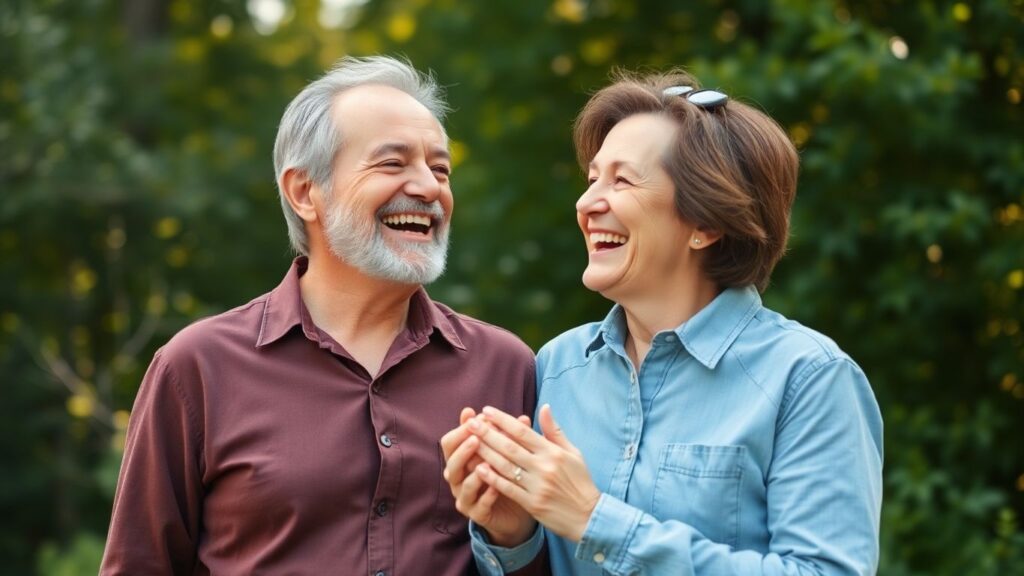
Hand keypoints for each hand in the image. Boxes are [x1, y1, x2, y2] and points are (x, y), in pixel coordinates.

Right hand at [441, 408, 536, 546]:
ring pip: (462, 485)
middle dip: (463, 449)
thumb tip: (524, 418)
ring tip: (486, 463)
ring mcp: (466, 498)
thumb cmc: (508, 476)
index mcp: (461, 460)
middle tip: (476, 438)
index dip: (462, 429)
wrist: (516, 510)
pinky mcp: (477, 515)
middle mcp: (459, 479)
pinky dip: (486, 496)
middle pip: (451, 462)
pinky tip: (496, 488)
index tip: (478, 416)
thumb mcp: (508, 455)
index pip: (451, 442)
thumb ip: (510, 437)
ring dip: (474, 473)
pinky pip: (478, 506)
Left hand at [469, 404, 600, 541]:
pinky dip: (492, 478)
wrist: (589, 516)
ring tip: (469, 442)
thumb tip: (544, 407)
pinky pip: (508, 488)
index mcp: (553, 452)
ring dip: (485, 453)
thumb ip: (555, 431)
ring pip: (505, 466)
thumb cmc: (580, 482)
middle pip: (510, 446)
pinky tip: (478, 469)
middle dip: (487, 433)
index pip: (523, 431)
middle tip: (470, 422)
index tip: (486, 411)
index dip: (503, 420)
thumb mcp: (573, 453)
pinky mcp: (532, 503)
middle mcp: (544, 466)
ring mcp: (537, 485)